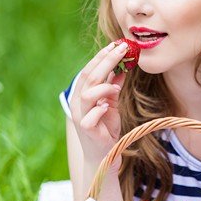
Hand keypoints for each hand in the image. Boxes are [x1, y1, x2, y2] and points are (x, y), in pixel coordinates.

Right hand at [70, 41, 129, 167]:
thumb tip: (123, 67)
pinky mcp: (87, 130)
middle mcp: (78, 103)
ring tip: (116, 87)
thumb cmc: (106, 127)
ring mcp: (81, 117)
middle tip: (122, 49)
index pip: (89, 70)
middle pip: (89, 77)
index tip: (117, 45)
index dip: (102, 57)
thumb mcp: (112, 103)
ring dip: (104, 86)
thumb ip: (113, 86)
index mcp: (82, 94)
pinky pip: (90, 117)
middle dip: (106, 61)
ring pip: (87, 94)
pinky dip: (99, 109)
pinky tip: (107, 107)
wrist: (104, 155)